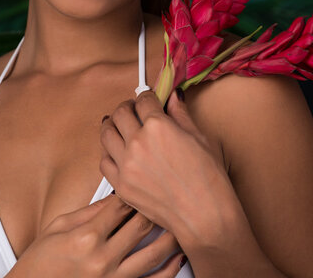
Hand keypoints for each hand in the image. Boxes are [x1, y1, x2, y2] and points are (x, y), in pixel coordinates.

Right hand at [5, 193, 185, 276]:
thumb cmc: (41, 261)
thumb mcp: (59, 227)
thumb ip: (89, 211)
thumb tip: (115, 195)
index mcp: (86, 236)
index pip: (121, 204)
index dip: (136, 188)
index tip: (146, 177)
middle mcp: (102, 258)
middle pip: (141, 224)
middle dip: (157, 205)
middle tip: (170, 191)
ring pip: (154, 253)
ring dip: (170, 234)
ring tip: (182, 217)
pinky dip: (170, 269)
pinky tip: (179, 256)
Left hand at [100, 89, 240, 249]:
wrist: (204, 217)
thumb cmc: (208, 179)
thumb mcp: (199, 138)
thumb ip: (180, 114)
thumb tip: (174, 96)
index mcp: (158, 126)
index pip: (143, 100)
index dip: (147, 97)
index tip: (148, 99)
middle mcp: (138, 142)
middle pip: (120, 112)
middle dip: (128, 107)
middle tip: (134, 110)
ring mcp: (126, 165)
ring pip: (106, 134)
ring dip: (113, 126)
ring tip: (121, 127)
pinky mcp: (121, 185)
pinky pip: (104, 162)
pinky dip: (110, 153)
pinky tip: (119, 153)